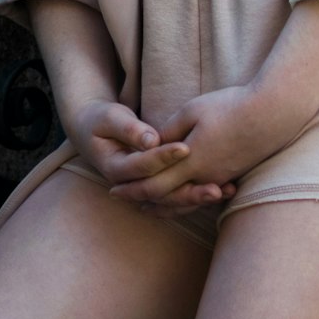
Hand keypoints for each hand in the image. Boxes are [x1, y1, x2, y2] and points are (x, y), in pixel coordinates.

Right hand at [64, 100, 235, 211]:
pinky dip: (199, 194)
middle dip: (191, 190)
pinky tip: (225, 189)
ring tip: (225, 191)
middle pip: (163, 193)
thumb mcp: (109, 118)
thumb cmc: (101, 120)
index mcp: (116, 168)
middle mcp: (131, 185)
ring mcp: (144, 189)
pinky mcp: (157, 186)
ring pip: (173, 200)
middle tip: (217, 185)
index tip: (187, 146)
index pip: (144, 166)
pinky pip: (178, 196)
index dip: (165, 157)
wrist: (92, 132)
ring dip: (199, 198)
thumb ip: (130, 128)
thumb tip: (151, 140)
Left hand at [108, 85, 296, 206]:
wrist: (272, 114)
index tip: (114, 189)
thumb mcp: (193, 110)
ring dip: (163, 204)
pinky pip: (202, 195)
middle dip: (141, 198)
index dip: (132, 188)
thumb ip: (170, 130)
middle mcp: (203, 175)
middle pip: (167, 196)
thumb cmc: (229, 106)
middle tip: (122, 199)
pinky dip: (185, 200)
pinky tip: (182, 197)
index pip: (153, 182)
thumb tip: (153, 144)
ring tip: (147, 206)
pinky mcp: (232, 174)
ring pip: (185, 200)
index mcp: (190, 159)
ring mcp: (219, 177)